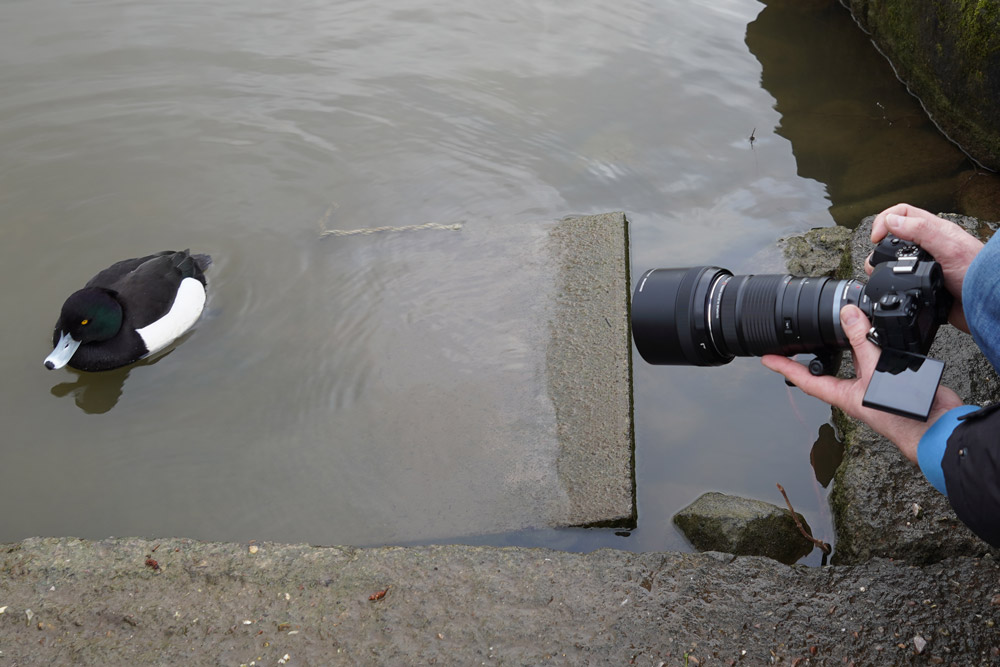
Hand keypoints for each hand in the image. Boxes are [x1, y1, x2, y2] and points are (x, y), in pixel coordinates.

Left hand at [761, 305, 963, 462]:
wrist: (935, 428)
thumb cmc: (900, 415)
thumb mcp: (875, 371)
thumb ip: (861, 342)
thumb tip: (848, 315)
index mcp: (842, 394)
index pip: (805, 379)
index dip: (784, 367)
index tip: (766, 358)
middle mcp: (855, 390)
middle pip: (830, 367)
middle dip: (815, 351)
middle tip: (798, 338)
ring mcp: (874, 385)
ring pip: (856, 360)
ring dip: (849, 342)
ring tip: (838, 324)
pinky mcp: (893, 380)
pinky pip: (879, 358)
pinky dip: (876, 343)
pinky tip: (877, 331)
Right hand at [869, 203, 982, 332]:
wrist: (987, 305)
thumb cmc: (979, 274)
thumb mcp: (949, 247)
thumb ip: (921, 231)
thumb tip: (891, 220)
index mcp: (934, 231)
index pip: (902, 214)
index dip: (884, 221)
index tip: (876, 239)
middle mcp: (928, 246)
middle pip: (893, 237)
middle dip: (879, 247)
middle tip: (876, 261)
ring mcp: (925, 266)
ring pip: (894, 260)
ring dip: (882, 267)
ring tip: (879, 275)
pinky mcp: (923, 284)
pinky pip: (900, 281)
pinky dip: (891, 283)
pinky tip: (892, 287)